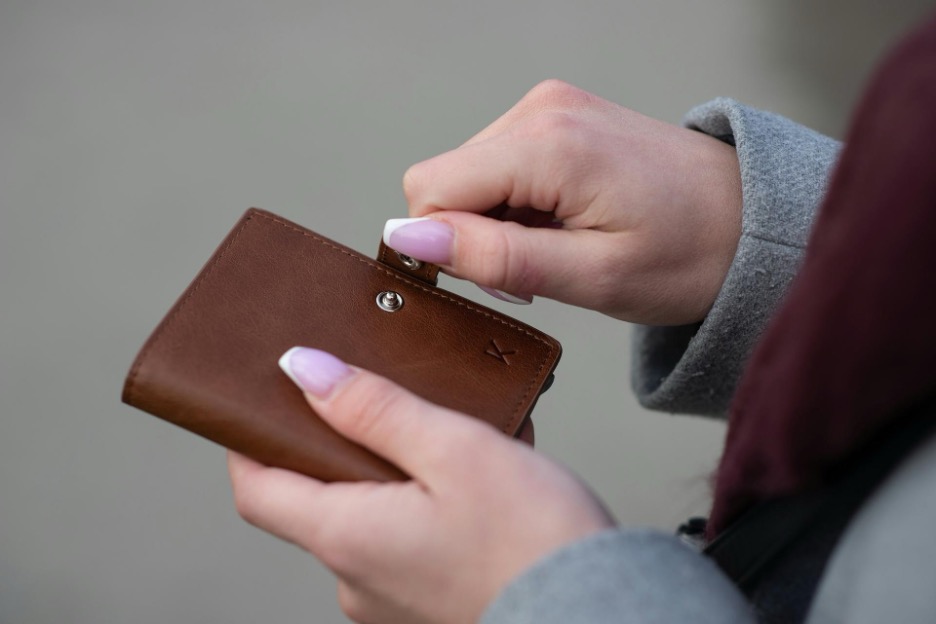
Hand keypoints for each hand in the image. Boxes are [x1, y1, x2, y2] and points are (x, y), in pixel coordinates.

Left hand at [228, 347, 613, 623]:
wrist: (601, 614)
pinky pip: (407, 541)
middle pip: (316, 497)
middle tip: (386, 401)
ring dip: (397, 471)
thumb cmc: (535, 542)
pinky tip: (475, 480)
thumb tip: (302, 370)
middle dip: (344, 444)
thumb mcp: (454, 450)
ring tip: (452, 438)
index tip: (260, 399)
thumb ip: (374, 408)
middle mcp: (357, 577)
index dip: (248, 439)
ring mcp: (392, 599)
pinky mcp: (427, 604)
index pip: (256, 487)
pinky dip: (426, 503)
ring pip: (369, 515)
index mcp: (347, 536)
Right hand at [386, 80, 741, 324]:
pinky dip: (515, 205)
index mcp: (548, 144)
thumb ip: (495, 258)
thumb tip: (407, 239)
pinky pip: (497, 164)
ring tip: (558, 247)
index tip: (503, 279)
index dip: (445, 246)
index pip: (429, 189)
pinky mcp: (557, 116)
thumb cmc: (690, 254)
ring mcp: (548, 106)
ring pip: (466, 175)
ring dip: (495, 223)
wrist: (752, 219)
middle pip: (442, 180)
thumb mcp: (592, 277)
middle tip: (537, 270)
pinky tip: (561, 223)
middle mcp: (539, 109)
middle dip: (471, 236)